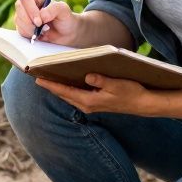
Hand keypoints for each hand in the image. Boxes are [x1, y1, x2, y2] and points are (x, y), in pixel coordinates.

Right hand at [14, 0, 78, 44]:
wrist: (65, 33)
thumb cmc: (65, 18)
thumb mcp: (64, 10)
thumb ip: (54, 9)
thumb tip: (41, 16)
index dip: (31, 10)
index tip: (39, 22)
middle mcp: (27, 4)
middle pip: (19, 9)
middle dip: (29, 22)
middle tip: (39, 29)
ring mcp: (23, 15)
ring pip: (18, 21)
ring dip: (30, 29)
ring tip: (43, 31)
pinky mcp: (22, 26)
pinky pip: (20, 30)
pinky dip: (29, 35)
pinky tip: (39, 34)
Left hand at [35, 74, 160, 116]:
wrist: (143, 104)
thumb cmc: (131, 93)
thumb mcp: (117, 84)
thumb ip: (101, 81)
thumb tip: (88, 76)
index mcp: (89, 101)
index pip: (65, 91)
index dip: (51, 85)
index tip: (38, 79)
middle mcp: (87, 105)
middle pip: (64, 94)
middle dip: (51, 85)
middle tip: (37, 75)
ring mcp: (90, 105)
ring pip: (69, 95)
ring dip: (59, 87)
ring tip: (47, 77)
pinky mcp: (95, 103)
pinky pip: (76, 95)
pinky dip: (68, 89)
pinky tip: (66, 81)